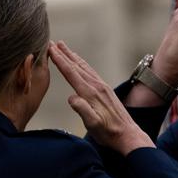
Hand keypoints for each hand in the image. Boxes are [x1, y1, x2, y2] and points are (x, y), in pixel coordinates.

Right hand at [49, 41, 155, 155]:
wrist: (127, 134)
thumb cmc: (108, 133)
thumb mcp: (93, 125)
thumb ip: (82, 110)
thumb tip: (71, 97)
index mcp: (90, 93)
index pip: (71, 73)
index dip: (60, 60)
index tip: (50, 49)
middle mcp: (97, 86)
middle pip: (76, 66)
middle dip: (63, 54)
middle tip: (52, 42)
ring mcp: (102, 87)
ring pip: (84, 67)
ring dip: (72, 56)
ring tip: (63, 47)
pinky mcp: (106, 90)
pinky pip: (91, 72)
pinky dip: (83, 64)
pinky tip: (80, 63)